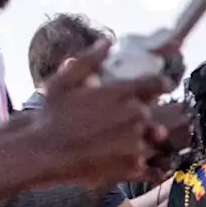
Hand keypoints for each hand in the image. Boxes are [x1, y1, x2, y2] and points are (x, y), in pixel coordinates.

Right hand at [36, 40, 171, 188]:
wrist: (44, 152)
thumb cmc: (51, 115)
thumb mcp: (64, 80)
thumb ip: (89, 59)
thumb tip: (107, 41)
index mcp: (122, 92)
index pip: (158, 83)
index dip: (161, 85)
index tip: (161, 87)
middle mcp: (135, 115)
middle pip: (149, 112)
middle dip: (136, 115)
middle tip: (114, 121)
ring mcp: (137, 141)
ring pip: (149, 137)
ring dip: (138, 138)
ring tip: (112, 141)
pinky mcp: (135, 165)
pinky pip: (147, 162)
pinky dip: (137, 161)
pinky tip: (117, 157)